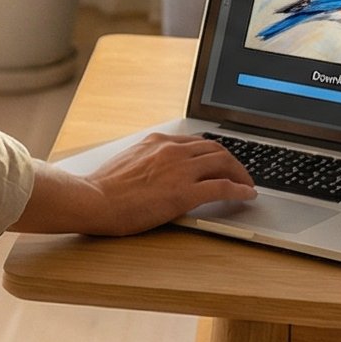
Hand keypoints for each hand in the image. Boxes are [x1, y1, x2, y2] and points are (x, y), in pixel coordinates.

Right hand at [12, 133, 257, 237]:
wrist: (93, 200)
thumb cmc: (103, 188)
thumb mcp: (129, 163)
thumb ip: (149, 161)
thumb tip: (159, 170)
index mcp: (157, 141)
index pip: (196, 141)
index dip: (214, 152)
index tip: (221, 161)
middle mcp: (171, 150)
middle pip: (215, 149)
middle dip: (233, 161)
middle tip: (240, 175)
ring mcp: (179, 169)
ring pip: (223, 163)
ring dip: (240, 174)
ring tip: (246, 185)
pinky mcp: (185, 192)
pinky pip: (222, 187)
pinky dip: (239, 189)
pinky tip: (247, 195)